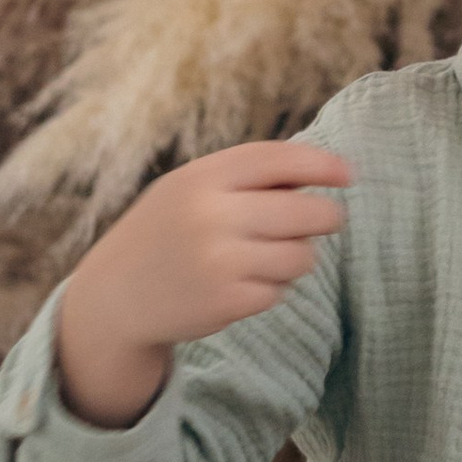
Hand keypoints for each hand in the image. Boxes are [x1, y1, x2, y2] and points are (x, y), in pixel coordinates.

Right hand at [54, 140, 353, 430]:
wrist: (113, 298)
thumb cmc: (165, 233)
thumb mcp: (189, 190)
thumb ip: (245, 179)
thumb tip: (323, 172)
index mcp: (202, 178)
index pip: (278, 159)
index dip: (321, 164)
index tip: (348, 174)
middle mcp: (211, 216)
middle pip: (307, 212)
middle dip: (327, 217)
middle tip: (329, 220)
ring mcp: (219, 261)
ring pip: (302, 256)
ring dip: (297, 257)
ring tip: (266, 258)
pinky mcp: (226, 302)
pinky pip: (280, 291)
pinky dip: (271, 289)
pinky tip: (241, 285)